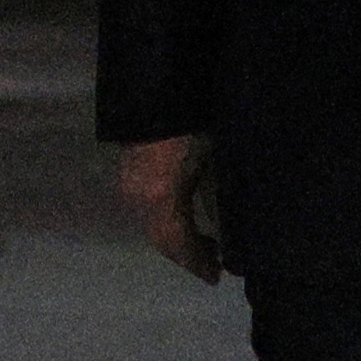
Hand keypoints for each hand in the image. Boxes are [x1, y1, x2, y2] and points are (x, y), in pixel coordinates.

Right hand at [117, 133, 223, 282]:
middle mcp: (139, 194)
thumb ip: (219, 196)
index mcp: (162, 195)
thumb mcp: (215, 159)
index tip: (216, 277)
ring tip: (204, 240)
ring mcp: (130, 182)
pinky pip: (146, 207)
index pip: (178, 243)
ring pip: (152, 223)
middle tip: (213, 261)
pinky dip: (166, 219)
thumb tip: (231, 227)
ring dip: (176, 237)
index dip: (197, 263)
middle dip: (187, 254)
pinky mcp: (129, 170)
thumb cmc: (196, 120)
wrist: (160, 83)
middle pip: (162, 237)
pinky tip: (184, 216)